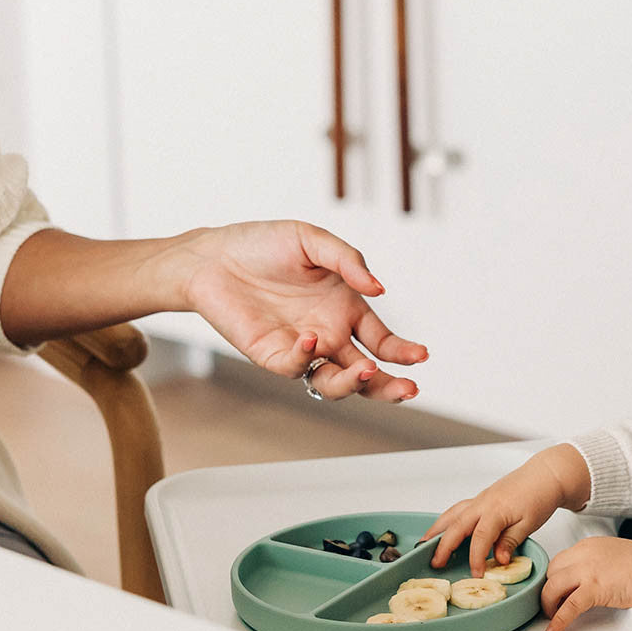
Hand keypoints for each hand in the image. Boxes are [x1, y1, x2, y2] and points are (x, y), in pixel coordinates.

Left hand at [181, 221, 426, 400]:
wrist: (211, 255)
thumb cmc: (262, 245)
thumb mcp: (312, 241)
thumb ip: (348, 261)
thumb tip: (378, 288)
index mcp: (345, 310)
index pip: (382, 341)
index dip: (402, 352)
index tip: (420, 356)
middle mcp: (329, 334)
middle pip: (367, 374)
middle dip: (390, 386)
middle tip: (408, 389)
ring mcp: (302, 348)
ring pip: (336, 382)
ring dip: (354, 384)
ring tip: (367, 371)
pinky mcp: (272, 355)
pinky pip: (295, 367)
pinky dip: (306, 357)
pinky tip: (310, 338)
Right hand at [422, 444, 590, 575]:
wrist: (546, 475)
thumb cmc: (540, 496)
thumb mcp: (530, 523)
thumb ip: (511, 541)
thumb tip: (499, 560)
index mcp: (496, 510)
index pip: (480, 538)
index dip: (476, 558)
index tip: (476, 573)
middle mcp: (483, 503)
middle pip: (457, 525)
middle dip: (443, 545)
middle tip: (435, 562)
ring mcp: (480, 499)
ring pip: (452, 514)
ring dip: (437, 530)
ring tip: (424, 545)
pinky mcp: (481, 498)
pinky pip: (458, 510)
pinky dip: (446, 520)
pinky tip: (442, 529)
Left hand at [541, 536, 631, 630]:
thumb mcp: (613, 554)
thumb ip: (596, 562)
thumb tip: (586, 578)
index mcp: (589, 546)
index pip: (560, 560)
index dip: (555, 577)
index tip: (556, 590)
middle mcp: (584, 555)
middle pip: (552, 571)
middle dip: (549, 589)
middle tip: (552, 603)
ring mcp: (587, 571)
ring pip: (552, 587)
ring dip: (548, 604)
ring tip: (551, 616)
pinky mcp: (594, 589)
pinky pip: (568, 607)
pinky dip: (558, 620)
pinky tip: (554, 630)